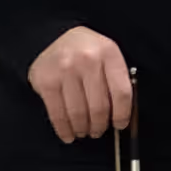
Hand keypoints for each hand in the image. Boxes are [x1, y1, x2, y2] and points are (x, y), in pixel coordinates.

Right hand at [27, 27, 132, 143]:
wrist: (52, 36)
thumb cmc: (85, 51)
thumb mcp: (107, 55)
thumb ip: (115, 80)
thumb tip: (120, 115)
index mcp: (108, 53)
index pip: (122, 92)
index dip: (122, 114)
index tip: (120, 124)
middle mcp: (87, 61)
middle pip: (99, 107)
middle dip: (100, 126)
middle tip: (98, 131)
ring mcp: (65, 71)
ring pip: (78, 113)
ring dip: (83, 129)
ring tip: (84, 132)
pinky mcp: (47, 82)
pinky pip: (58, 114)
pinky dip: (64, 130)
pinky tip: (69, 134)